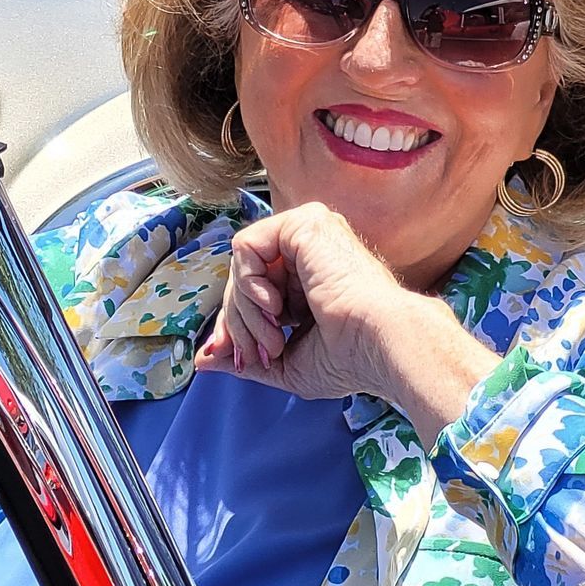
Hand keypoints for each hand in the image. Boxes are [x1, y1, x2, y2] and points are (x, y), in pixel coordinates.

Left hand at [196, 203, 410, 400]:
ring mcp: (306, 233)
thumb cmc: (349, 359)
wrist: (380, 342)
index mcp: (309, 278)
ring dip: (246, 311)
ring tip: (275, 338)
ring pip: (242, 266)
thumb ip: (246, 356)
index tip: (230, 355)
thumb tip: (203, 360)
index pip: (253, 292)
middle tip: (255, 353)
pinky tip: (274, 306)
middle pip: (243, 279)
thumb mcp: (287, 363)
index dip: (236, 324)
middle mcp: (307, 251)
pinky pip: (245, 247)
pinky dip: (248, 282)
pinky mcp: (302, 222)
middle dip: (239, 323)